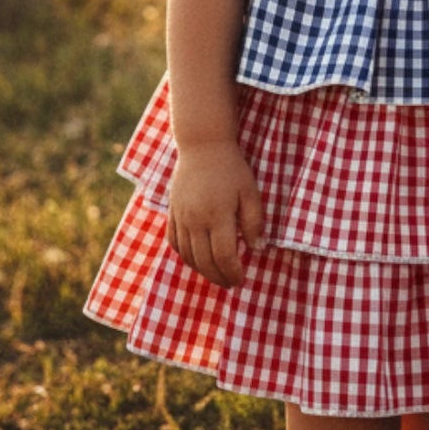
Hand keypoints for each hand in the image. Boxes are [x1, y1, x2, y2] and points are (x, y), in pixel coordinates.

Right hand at [166, 140, 264, 288]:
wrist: (202, 145)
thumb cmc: (231, 168)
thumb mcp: (250, 191)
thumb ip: (254, 221)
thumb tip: (256, 248)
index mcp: (218, 215)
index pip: (224, 256)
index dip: (233, 272)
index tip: (242, 279)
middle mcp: (196, 220)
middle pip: (205, 261)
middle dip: (219, 277)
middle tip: (230, 284)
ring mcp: (181, 218)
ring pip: (188, 256)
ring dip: (202, 271)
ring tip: (216, 275)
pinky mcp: (172, 213)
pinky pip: (175, 243)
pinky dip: (186, 257)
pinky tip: (197, 260)